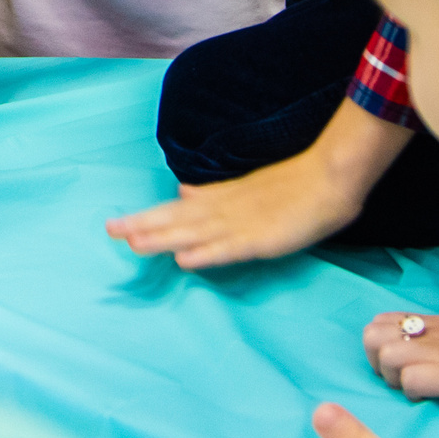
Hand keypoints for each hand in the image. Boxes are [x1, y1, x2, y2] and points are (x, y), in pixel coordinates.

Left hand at [105, 148, 362, 268]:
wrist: (329, 178)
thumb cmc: (293, 185)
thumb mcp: (246, 189)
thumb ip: (214, 195)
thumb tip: (183, 191)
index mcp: (220, 199)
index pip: (176, 210)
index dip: (147, 218)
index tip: (116, 225)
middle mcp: (223, 210)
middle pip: (176, 219)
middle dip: (143, 225)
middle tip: (109, 230)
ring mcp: (241, 224)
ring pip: (195, 233)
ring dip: (164, 238)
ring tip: (132, 242)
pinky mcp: (261, 239)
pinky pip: (229, 249)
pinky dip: (206, 254)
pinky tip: (184, 259)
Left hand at [362, 309, 438, 411]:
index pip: (385, 321)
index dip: (383, 345)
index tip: (402, 366)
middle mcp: (434, 331)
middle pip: (371, 334)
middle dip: (377, 361)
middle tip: (403, 382)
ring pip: (383, 355)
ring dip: (393, 378)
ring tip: (421, 391)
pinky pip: (409, 380)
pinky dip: (413, 391)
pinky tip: (436, 397)